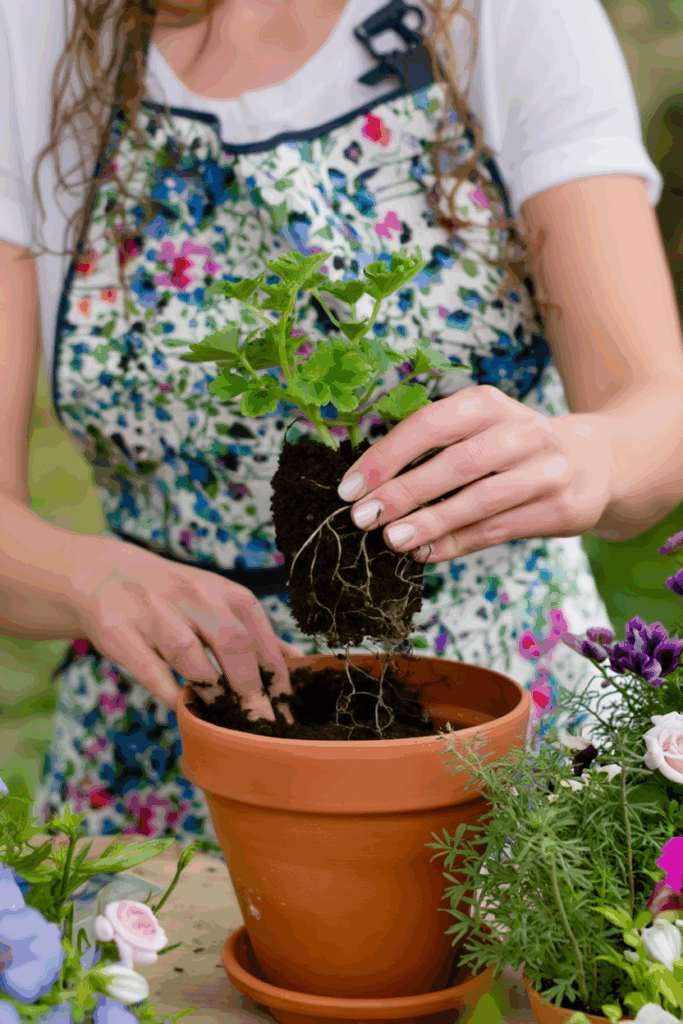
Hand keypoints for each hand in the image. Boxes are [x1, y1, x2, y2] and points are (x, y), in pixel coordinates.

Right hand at [67, 536, 302, 720]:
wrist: (106, 574)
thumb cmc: (175, 598)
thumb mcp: (217, 602)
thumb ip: (253, 632)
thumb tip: (295, 662)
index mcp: (224, 592)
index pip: (260, 636)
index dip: (276, 677)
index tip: (285, 711)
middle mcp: (193, 597)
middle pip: (232, 643)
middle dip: (250, 688)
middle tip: (260, 724)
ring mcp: (154, 612)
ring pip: (189, 654)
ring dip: (210, 690)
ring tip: (223, 718)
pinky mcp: (118, 632)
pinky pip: (148, 668)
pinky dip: (168, 692)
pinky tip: (181, 708)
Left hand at [337, 385, 615, 561]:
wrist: (595, 462)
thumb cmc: (512, 448)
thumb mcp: (479, 428)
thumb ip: (432, 449)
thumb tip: (367, 487)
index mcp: (488, 403)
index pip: (430, 424)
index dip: (386, 456)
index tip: (349, 486)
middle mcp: (521, 431)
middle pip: (455, 463)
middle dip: (403, 492)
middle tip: (362, 517)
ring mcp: (545, 470)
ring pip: (479, 500)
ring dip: (430, 522)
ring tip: (392, 539)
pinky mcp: (560, 508)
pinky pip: (498, 530)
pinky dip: (457, 544)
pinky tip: (426, 553)